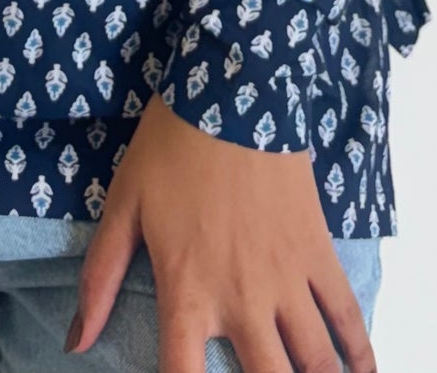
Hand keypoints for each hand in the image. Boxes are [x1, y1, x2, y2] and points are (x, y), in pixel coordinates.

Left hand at [63, 93, 374, 372]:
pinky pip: (345, 314)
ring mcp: (286, 278)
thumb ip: (100, 280)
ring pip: (313, 361)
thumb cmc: (171, 147)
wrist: (232, 90)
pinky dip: (360, 352)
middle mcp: (241, 298)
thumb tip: (76, 342)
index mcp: (187, 292)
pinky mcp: (318, 252)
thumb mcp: (123, 208)